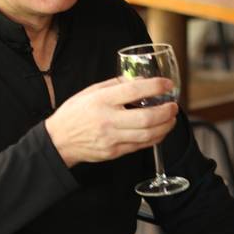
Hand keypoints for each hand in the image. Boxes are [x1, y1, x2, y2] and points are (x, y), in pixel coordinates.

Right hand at [45, 77, 177, 166]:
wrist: (59, 141)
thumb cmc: (74, 113)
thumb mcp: (90, 91)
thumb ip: (115, 85)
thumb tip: (139, 80)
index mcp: (101, 100)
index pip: (134, 91)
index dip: (155, 87)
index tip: (167, 85)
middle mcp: (108, 120)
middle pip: (146, 118)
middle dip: (166, 112)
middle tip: (174, 106)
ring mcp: (111, 139)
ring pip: (147, 135)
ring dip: (165, 127)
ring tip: (171, 119)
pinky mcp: (114, 152)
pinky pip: (140, 146)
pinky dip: (154, 138)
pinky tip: (160, 131)